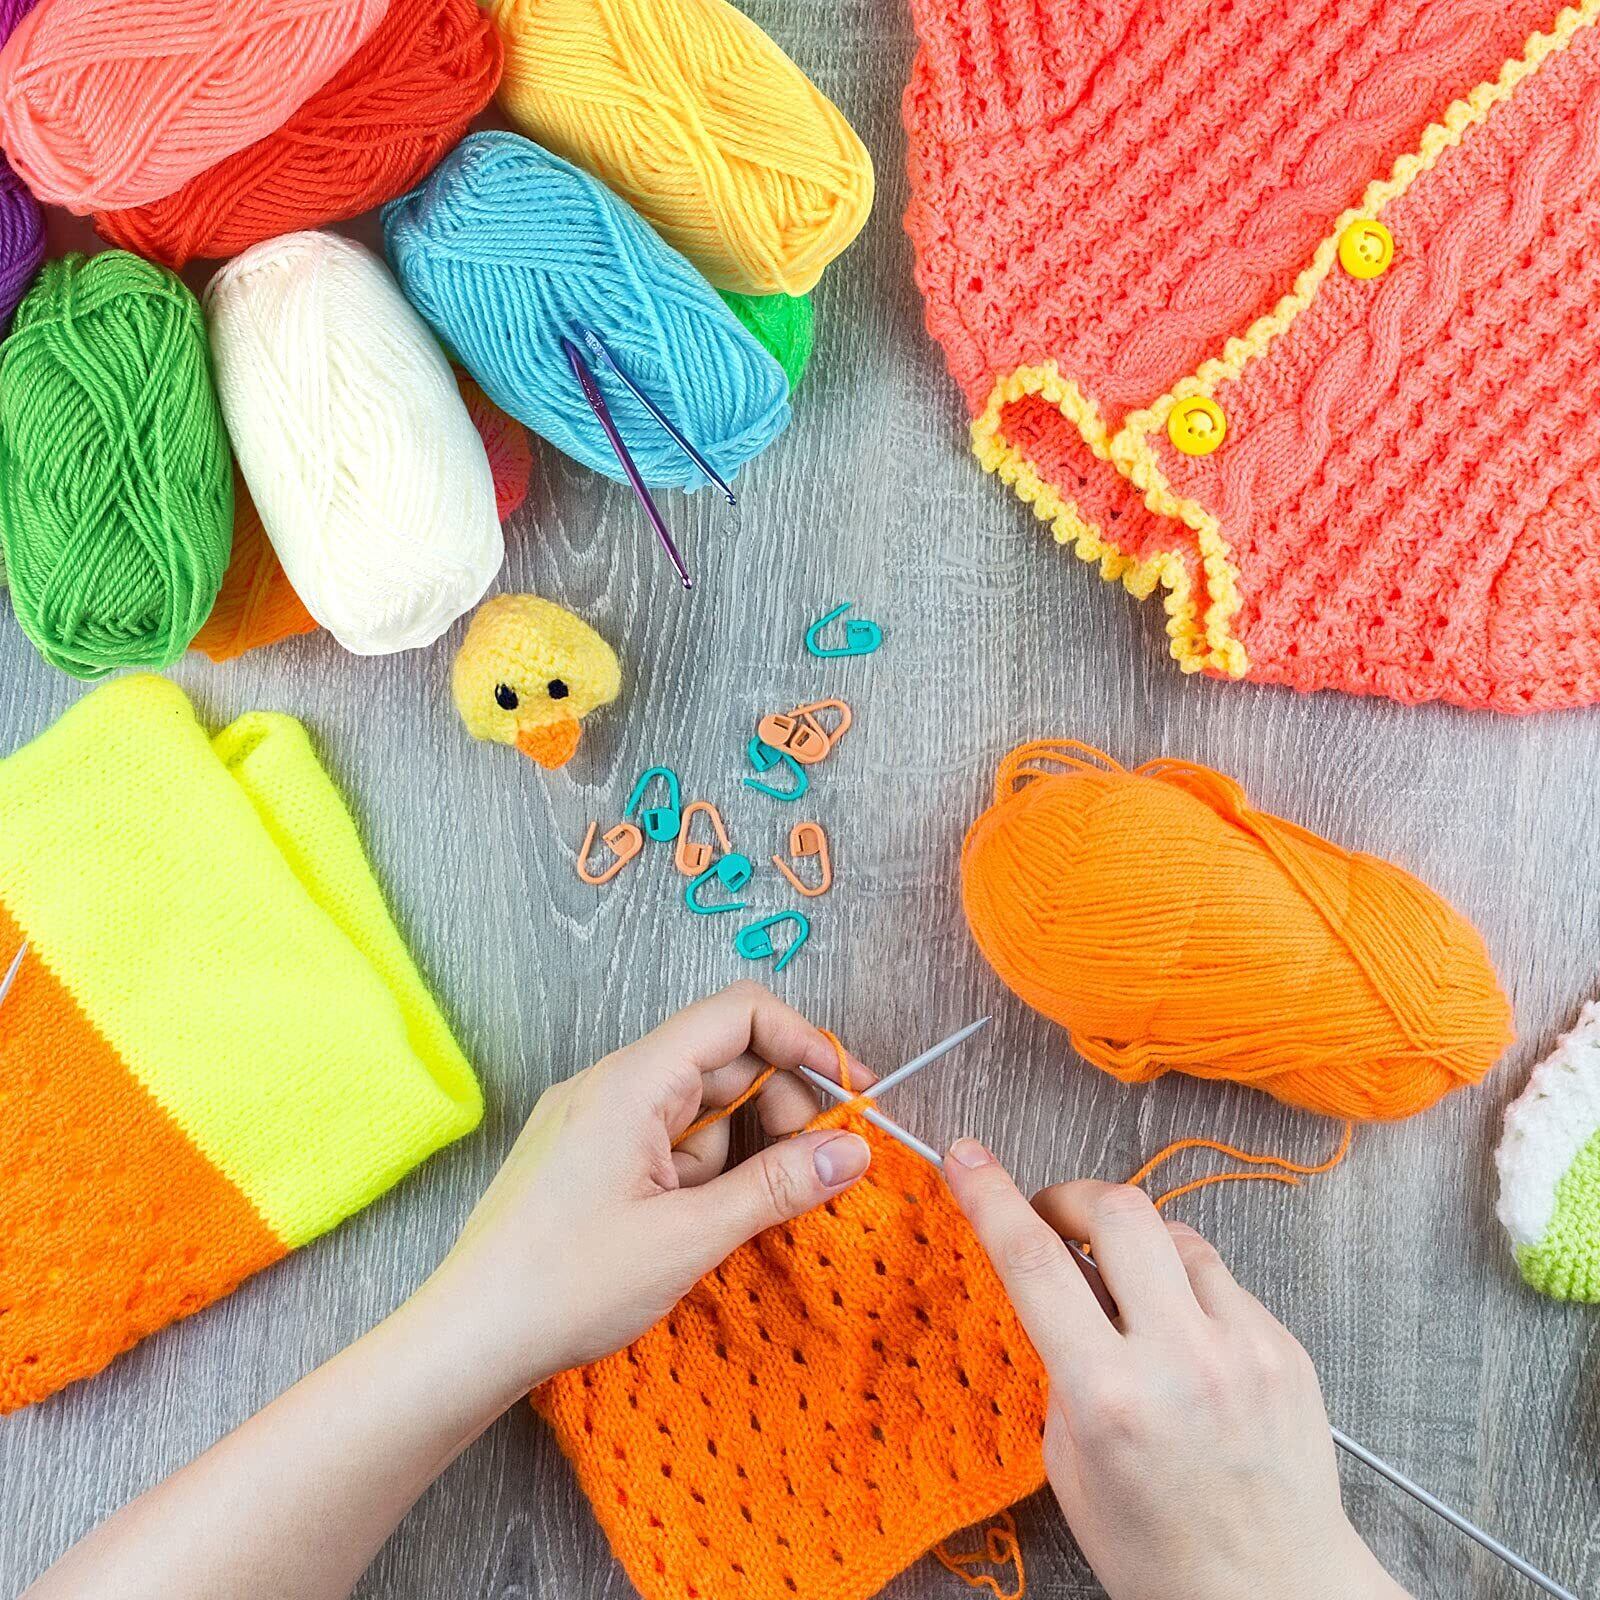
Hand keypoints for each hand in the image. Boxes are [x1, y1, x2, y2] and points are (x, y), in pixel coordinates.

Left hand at [415, 982, 871, 1402]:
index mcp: (633, 1081)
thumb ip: (778, 1187)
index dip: (803, 1042)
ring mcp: (595, 1120)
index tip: (852, 1094)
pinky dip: (702, 1173)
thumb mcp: (688, 1237)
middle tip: (817, 1175)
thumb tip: (852, 1151)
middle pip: (725, 1063)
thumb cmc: (564, 1286)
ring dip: (739, 1153)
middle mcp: (611, 1084)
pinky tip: (704, 1225)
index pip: (737, 1014)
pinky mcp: (587, 1156)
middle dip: (781, 1112)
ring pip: (699, 1110)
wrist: (467, 1339)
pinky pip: (666, 1141)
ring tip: (743, 1219)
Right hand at [944, 1145, 1410, 1599]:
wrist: (1278, 1597)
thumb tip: (1057, 1288)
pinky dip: (1186, 1287)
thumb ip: (1060, 1367)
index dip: (990, 1196)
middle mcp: (1181, 1361)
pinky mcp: (1284, 1346)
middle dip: (1071, 1196)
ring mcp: (1243, 1348)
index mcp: (1111, 1398)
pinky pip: (1221, 1277)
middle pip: (1117, 1210)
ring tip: (1125, 1289)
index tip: (968, 1158)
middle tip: (1053, 1215)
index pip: (1033, 1262)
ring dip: (1135, 1244)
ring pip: (1174, 1233)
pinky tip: (1181, 1335)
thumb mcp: (1071, 1467)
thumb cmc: (1164, 1555)